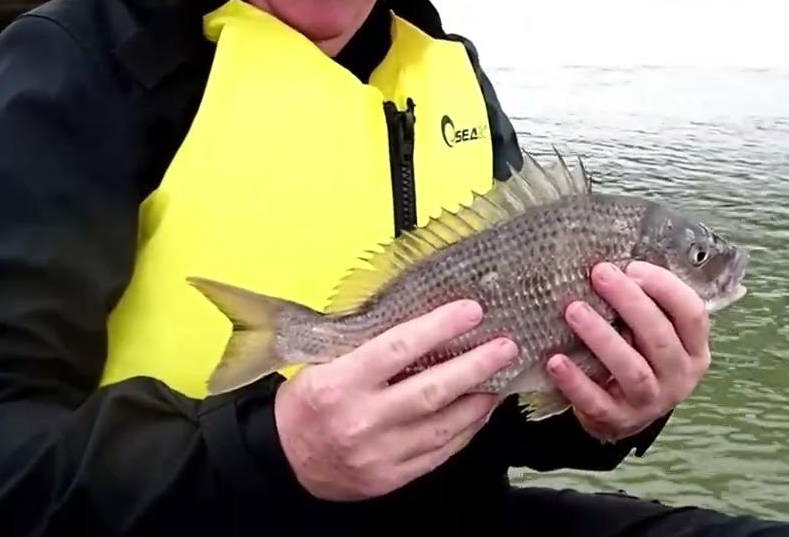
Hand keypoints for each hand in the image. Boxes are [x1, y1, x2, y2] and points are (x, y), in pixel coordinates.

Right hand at [273, 299, 517, 500]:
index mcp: (340, 383)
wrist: (283, 460)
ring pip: (443, 426)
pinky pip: (438, 453)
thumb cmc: (305, 403)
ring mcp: (378, 453)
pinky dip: (464, 431)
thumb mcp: (323, 364)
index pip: (398, 348)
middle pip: (431, 390)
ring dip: (479, 400)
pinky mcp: (390, 478)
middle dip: (475, 366)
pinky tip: (478, 412)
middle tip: (505, 347)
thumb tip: (422, 324)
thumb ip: (368, 349)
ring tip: (500, 378)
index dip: (440, 326)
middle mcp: (361, 419)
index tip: (471, 311)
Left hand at [547, 261, 711, 442]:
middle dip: (629, 302)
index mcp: (693, 348)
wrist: (625, 413)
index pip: (692, 314)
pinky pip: (597, 401)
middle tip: (599, 274)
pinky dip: (575, 381)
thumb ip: (647, 304)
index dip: (665, 287)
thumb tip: (614, 260)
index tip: (633, 266)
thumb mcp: (652, 332)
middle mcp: (679, 376)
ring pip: (632, 369)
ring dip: (602, 337)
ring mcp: (651, 401)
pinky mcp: (619, 419)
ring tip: (574, 310)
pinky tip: (556, 361)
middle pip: (659, 337)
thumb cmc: (639, 357)